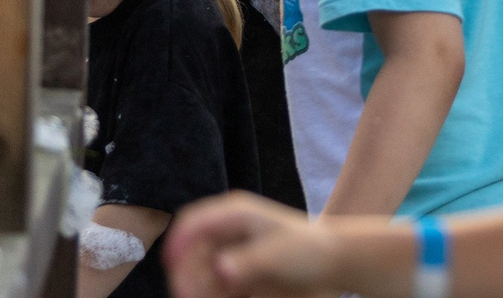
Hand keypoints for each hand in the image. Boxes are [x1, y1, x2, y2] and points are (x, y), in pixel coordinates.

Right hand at [163, 191, 339, 296]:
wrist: (330, 262)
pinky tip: (228, 296)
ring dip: (195, 287)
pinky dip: (207, 293)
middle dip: (185, 274)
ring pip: (194, 270)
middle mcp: (225, 228)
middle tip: (189, 297)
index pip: (192, 222)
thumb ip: (247, 262)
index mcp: (235, 213)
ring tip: (218, 296)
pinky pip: (206, 283)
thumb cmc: (308, 250)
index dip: (177, 244)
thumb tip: (220, 270)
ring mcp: (226, 248)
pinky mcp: (229, 269)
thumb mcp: (278, 254)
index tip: (172, 269)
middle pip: (187, 251)